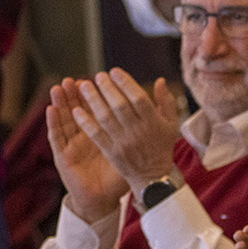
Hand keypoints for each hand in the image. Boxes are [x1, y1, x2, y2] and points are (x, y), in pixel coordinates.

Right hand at [46, 81, 127, 221]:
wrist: (104, 199)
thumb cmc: (119, 173)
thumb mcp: (132, 148)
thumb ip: (141, 129)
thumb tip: (154, 107)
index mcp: (101, 133)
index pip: (97, 109)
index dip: (97, 94)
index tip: (99, 79)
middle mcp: (84, 137)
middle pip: (78, 110)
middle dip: (77, 94)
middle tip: (76, 78)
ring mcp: (71, 145)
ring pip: (64, 119)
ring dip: (61, 102)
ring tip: (60, 86)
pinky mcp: (63, 156)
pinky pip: (56, 137)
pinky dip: (52, 123)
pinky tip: (50, 109)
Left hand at [65, 69, 182, 197]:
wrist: (152, 177)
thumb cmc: (162, 146)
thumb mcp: (171, 124)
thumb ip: (166, 101)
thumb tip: (159, 80)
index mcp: (154, 122)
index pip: (139, 98)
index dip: (126, 83)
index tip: (114, 72)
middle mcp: (138, 131)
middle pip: (120, 106)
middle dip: (107, 88)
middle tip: (97, 76)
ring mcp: (123, 142)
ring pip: (105, 118)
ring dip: (93, 101)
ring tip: (83, 86)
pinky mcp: (111, 152)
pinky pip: (96, 134)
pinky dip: (85, 122)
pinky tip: (76, 110)